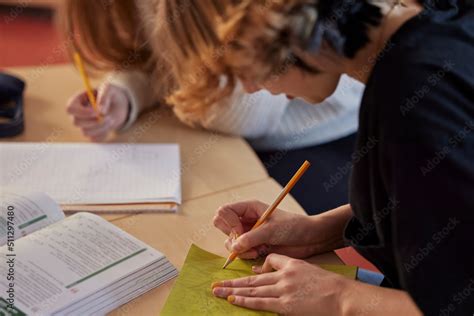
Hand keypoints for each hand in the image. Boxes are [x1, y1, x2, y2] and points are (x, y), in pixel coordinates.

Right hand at [66, 83, 129, 141]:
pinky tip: (110, 125)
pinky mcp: (92, 134)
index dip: (82, 112)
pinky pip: (94, 139)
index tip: (96, 112)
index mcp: (77, 101)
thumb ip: (104, 96)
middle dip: (94, 121)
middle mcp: (77, 114)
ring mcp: (84, 125)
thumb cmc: (111, 93)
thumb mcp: (109, 88)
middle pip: (76, 122)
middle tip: (109, 117)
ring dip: (101, 127)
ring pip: (86, 132)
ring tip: (112, 119)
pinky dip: (104, 134)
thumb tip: (101, 112)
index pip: (70, 109)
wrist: (119, 104)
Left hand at [212, 254, 347, 314]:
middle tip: (216, 283)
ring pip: (252, 289)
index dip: (257, 269)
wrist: (342, 296)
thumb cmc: (329, 286)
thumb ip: (291, 269)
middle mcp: (284, 275)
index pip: (269, 261)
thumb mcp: (309, 269)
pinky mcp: (285, 305)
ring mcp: (283, 290)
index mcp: (291, 264)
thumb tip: (272, 272)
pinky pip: (260, 302)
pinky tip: (233, 300)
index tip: (249, 275)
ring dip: (233, 291)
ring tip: (217, 292)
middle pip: (253, 278)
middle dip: (233, 282)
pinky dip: (245, 301)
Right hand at [213, 200, 321, 258]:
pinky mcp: (253, 246)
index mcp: (249, 208)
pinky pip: (238, 251)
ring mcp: (248, 233)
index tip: (241, 232)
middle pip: (222, 226)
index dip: (229, 223)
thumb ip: (251, 237)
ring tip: (256, 251)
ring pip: (229, 241)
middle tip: (244, 242)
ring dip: (240, 249)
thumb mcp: (272, 229)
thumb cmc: (293, 227)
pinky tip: (259, 254)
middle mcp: (246, 219)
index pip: (224, 211)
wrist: (309, 239)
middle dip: (231, 237)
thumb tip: (234, 247)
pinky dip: (245, 255)